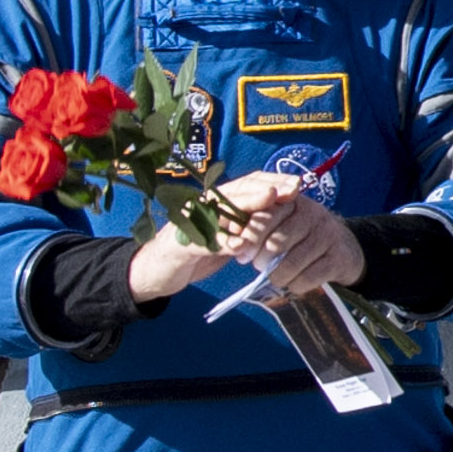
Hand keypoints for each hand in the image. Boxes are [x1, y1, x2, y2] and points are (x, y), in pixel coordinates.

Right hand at [130, 173, 365, 309]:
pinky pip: (203, 241)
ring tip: (271, 202)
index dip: (272, 180)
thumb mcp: (226, 235)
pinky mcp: (179, 244)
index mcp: (216, 201)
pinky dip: (222, 242)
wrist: (155, 271)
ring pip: (222, 210)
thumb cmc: (195, 249)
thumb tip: (280, 212)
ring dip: (248, 206)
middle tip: (291, 189)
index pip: (247, 183)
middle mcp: (203, 205)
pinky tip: (241, 244)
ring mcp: (189, 222)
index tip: (297, 184)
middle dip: (266, 188)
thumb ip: (246, 223)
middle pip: (237, 191)